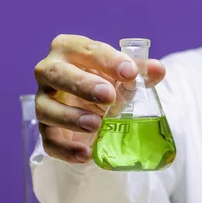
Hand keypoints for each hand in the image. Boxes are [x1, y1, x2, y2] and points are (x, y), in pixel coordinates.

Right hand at [34, 34, 165, 163]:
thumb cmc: (104, 81)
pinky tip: (86, 153)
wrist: (90, 106)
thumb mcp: (122, 74)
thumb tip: (158, 69)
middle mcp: (48, 72)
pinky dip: (66, 150)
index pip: (84, 49)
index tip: (129, 72)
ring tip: (96, 124)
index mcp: (68, 49)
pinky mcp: (46, 129)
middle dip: (82, 84)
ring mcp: (44, 101)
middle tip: (108, 96)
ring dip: (71, 117)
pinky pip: (49, 141)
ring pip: (46, 108)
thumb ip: (139, 70)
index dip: (107, 60)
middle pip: (55, 74)